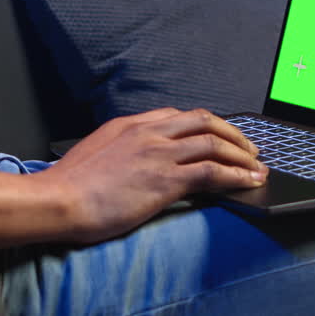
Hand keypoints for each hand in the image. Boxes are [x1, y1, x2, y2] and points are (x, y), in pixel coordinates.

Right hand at [42, 108, 266, 243]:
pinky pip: (211, 171)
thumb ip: (120, 150)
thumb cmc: (69, 186)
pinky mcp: (165, 179)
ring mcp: (158, 153)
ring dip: (241, 154)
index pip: (178, 116)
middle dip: (232, 133)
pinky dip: (236, 175)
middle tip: (248, 148)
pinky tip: (248, 182)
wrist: (58, 200)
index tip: (218, 136)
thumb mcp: (96, 154)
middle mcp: (148, 132)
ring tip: (256, 167)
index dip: (205, 126)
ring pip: (213, 143)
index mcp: (130, 125)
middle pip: (203, 121)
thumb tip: (133, 162)